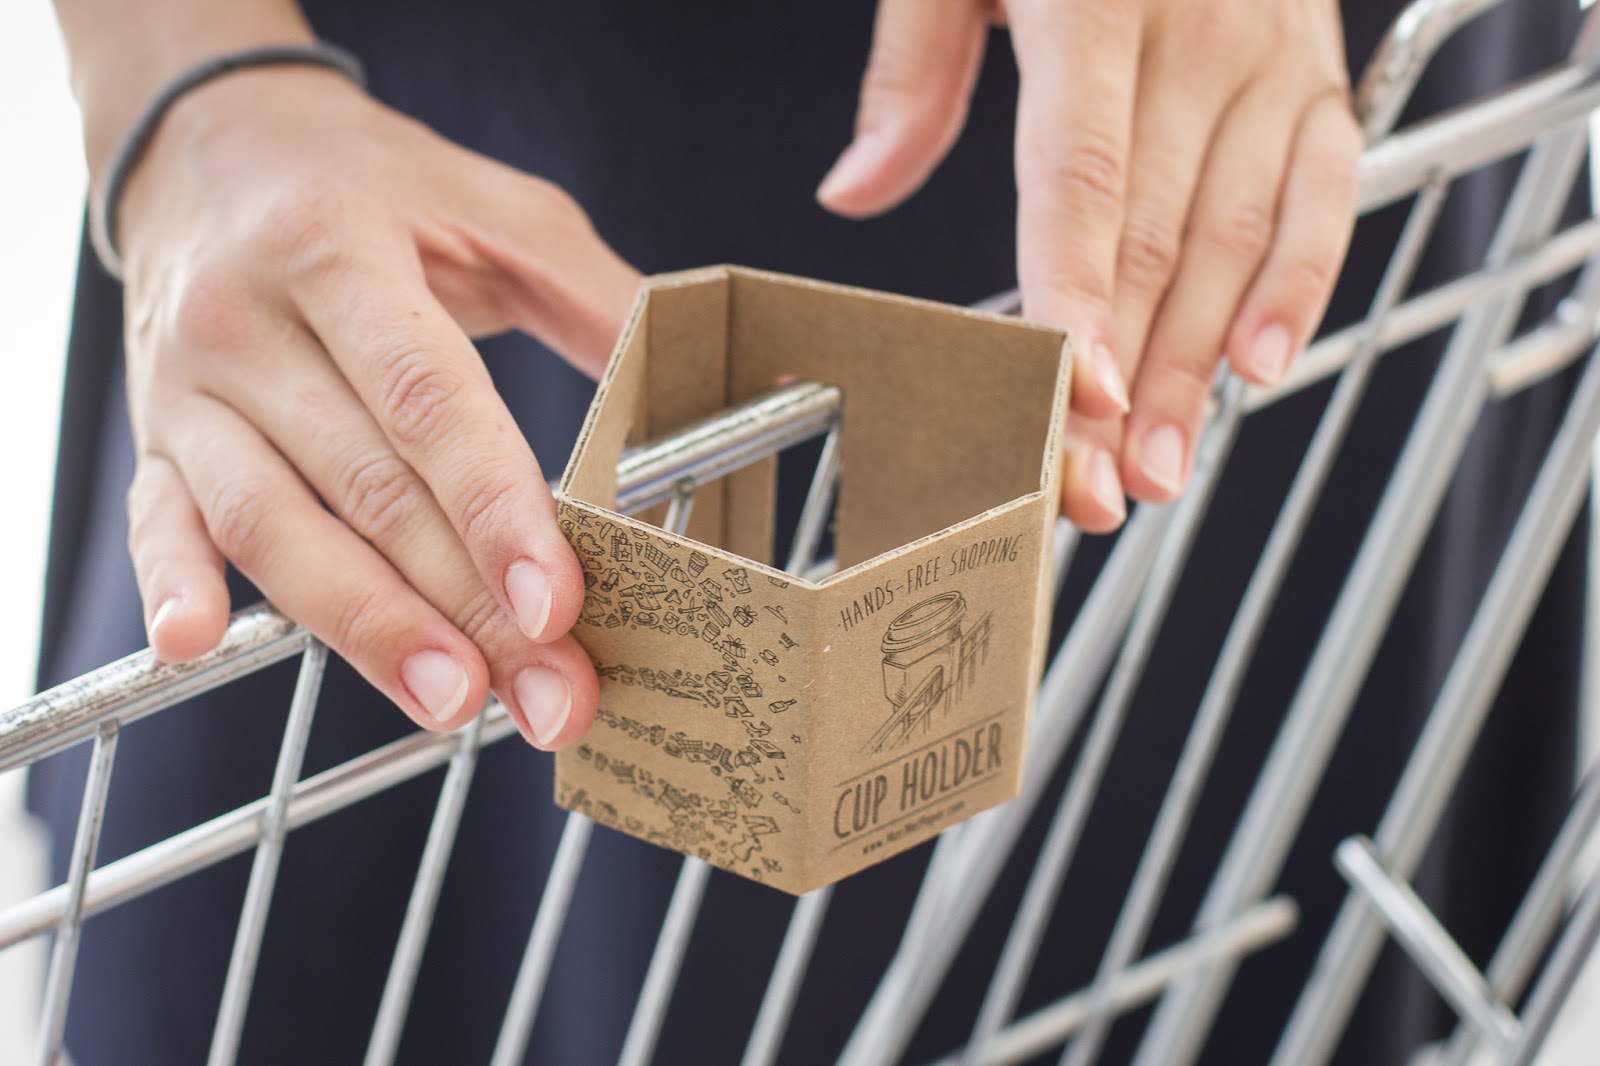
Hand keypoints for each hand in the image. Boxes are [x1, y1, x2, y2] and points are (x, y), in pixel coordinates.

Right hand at [117, 64, 638, 747]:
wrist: (211, 139)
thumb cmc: (373, 184)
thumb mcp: (496, 210)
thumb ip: (598, 300)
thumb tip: (725, 382)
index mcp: (340, 249)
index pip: (426, 397)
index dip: (492, 506)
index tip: (554, 600)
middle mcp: (250, 319)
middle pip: (366, 485)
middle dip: (464, 604)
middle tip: (548, 690)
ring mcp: (190, 386)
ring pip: (271, 523)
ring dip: (362, 625)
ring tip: (451, 701)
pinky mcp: (156, 435)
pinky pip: (154, 517)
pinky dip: (172, 582)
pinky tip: (195, 647)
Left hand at [817, 0, 1361, 529]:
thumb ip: (916, 67)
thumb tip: (855, 191)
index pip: (1082, 179)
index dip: (1079, 299)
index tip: (1072, 402)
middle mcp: (1198, 29)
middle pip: (1158, 236)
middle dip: (1130, 376)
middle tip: (1099, 489)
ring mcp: (1270, 50)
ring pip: (1235, 236)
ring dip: (1200, 364)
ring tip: (1161, 468)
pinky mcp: (1316, 68)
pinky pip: (1324, 189)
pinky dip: (1302, 281)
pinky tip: (1266, 370)